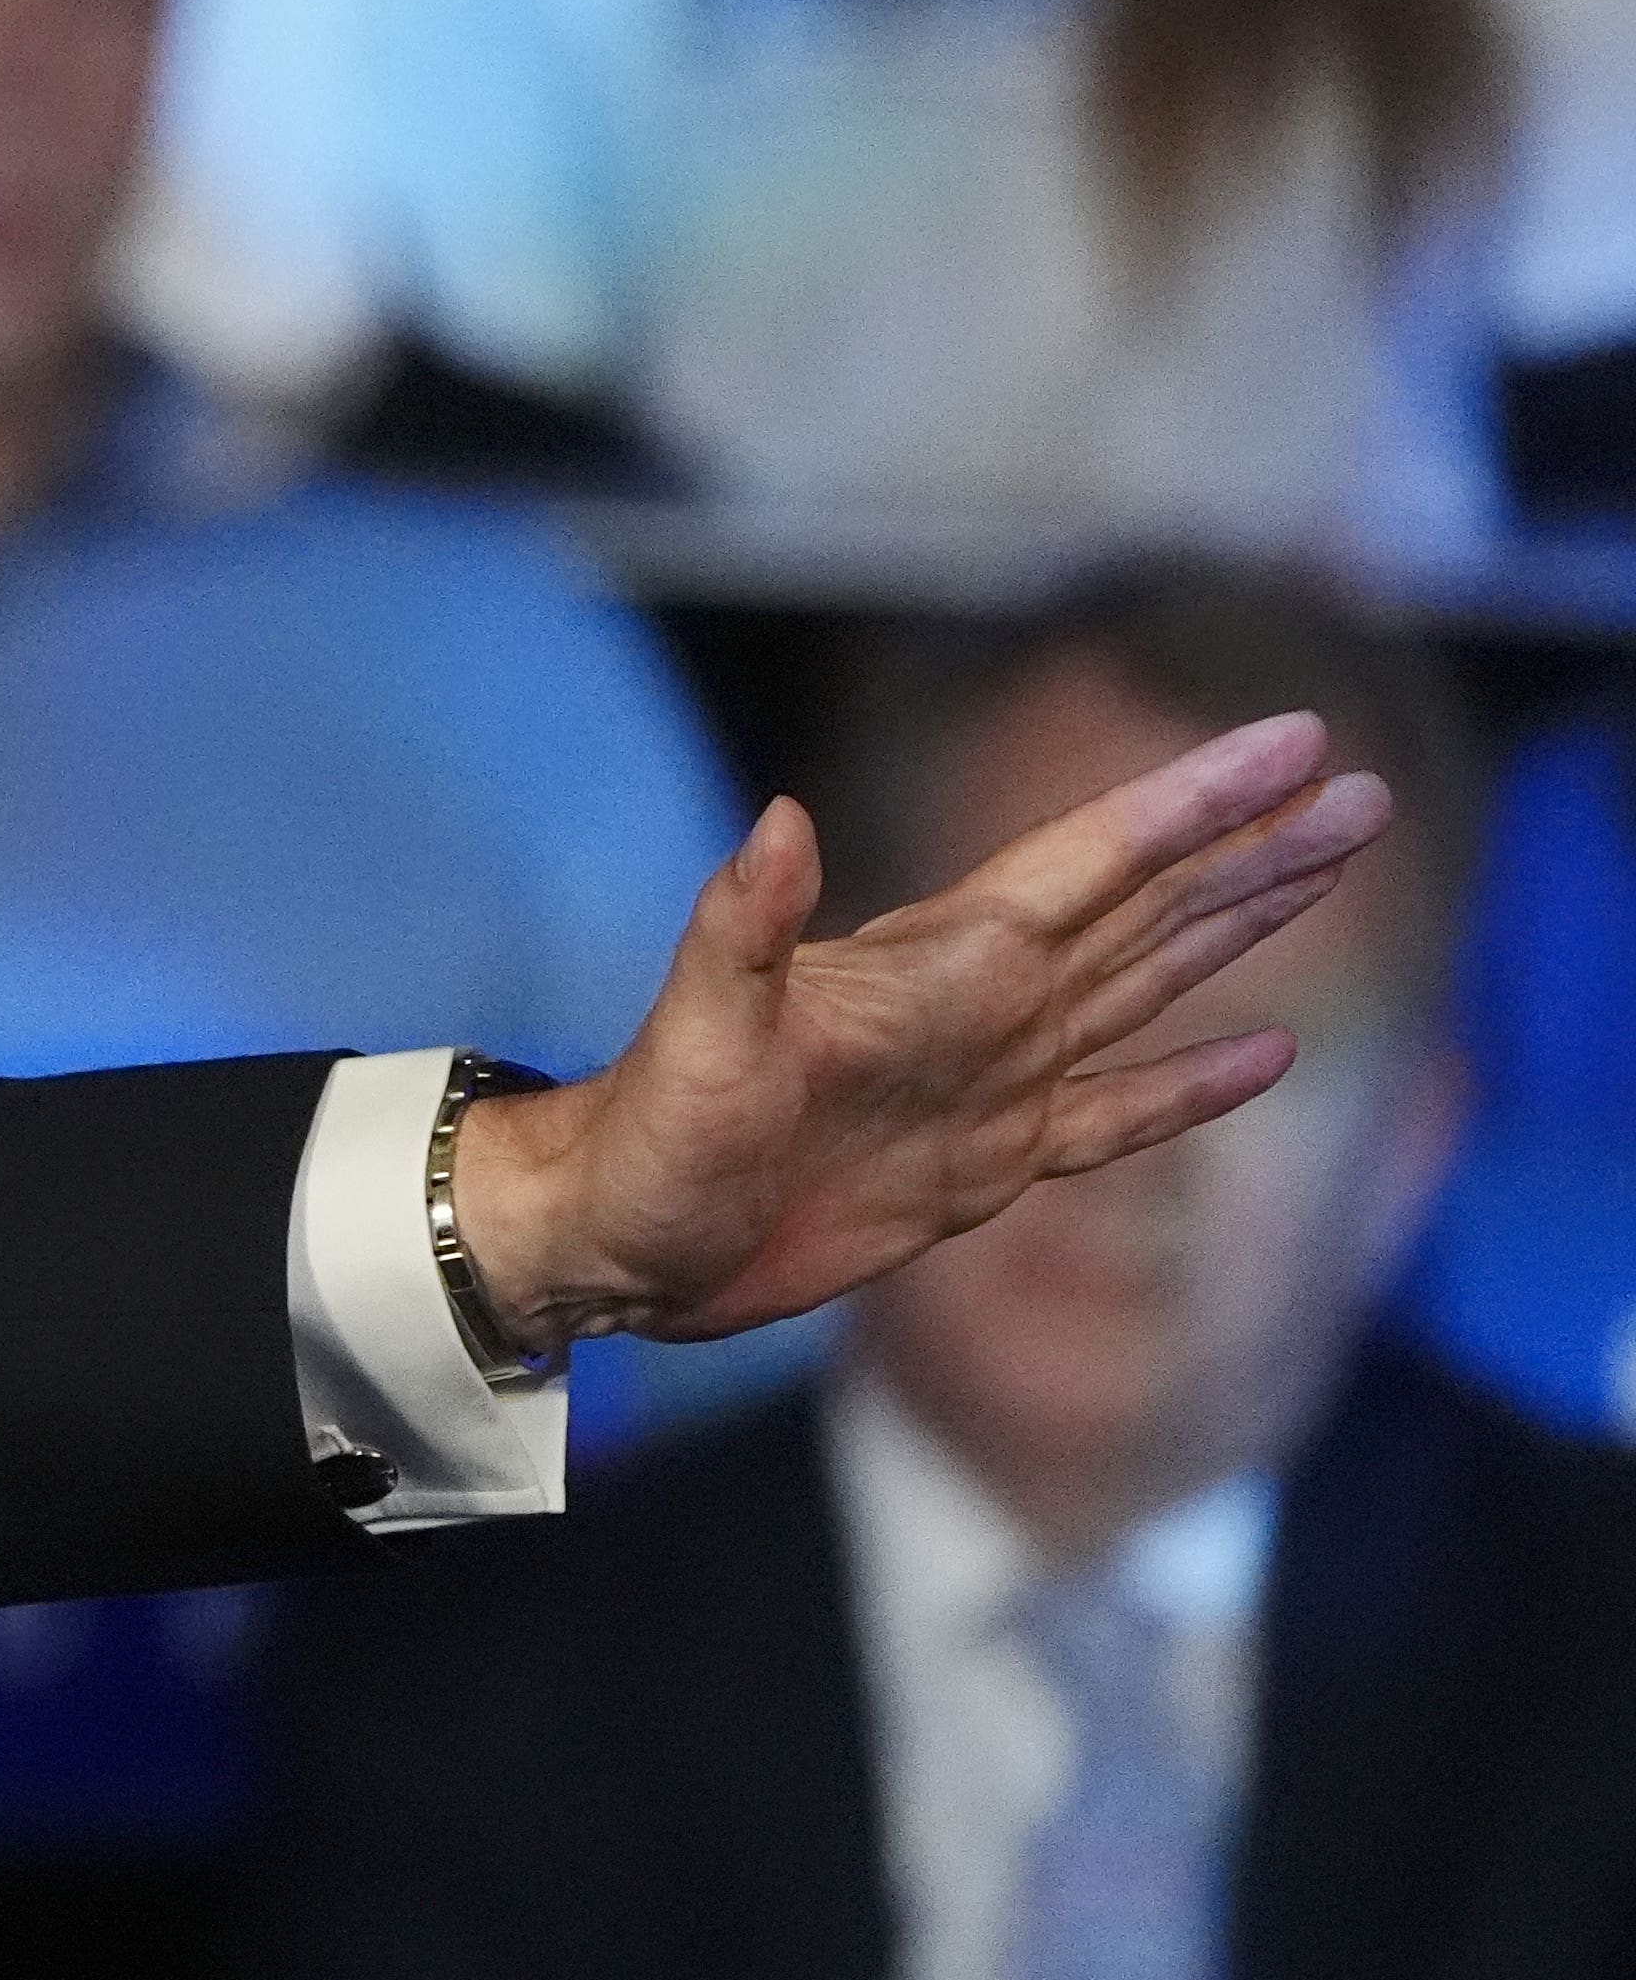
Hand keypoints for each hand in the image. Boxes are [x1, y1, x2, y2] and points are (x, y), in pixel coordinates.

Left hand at [449, 712, 1389, 1346]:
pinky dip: (1193, 1088)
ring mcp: (992, 1082)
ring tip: (1330, 867)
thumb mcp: (694, 1028)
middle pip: (1148, 908)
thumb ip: (741, 924)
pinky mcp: (988, 1165)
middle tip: (1363, 789)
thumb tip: (778, 819)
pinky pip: (1117, 1114)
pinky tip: (1270, 1054)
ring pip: (1150, 988)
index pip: (1093, 862)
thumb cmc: (646, 1134)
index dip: (1192, 802)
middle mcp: (980, 1006)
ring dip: (1240, 930)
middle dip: (1253, 848)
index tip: (1289, 742)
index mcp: (936, 963)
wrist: (616, 1237)